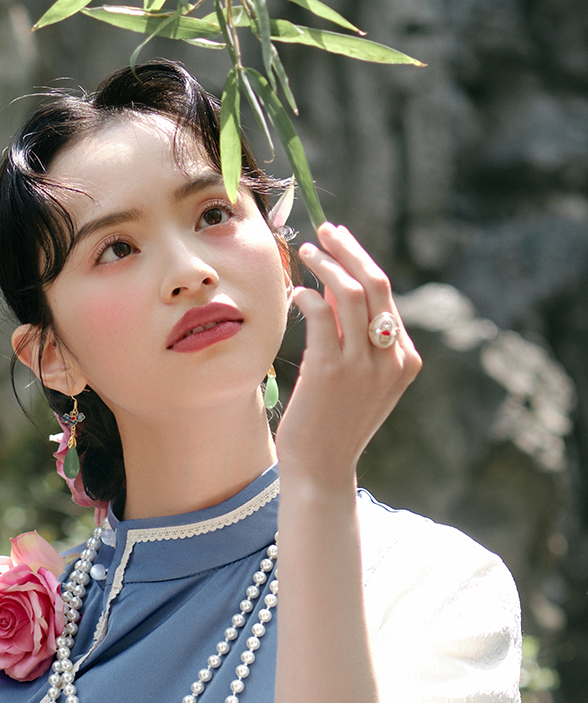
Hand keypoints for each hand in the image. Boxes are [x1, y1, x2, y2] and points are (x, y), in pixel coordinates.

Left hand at [277, 222, 421, 493]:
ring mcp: (365, 365)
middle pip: (377, 284)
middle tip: (327, 231)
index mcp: (404, 360)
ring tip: (308, 251)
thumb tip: (338, 285)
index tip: (341, 244)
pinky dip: (309, 296)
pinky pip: (322, 316)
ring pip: (352, 293)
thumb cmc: (332, 423)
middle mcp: (391, 359)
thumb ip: (355, 337)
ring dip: (328, 265)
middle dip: (350, 251)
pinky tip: (297, 293)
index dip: (361, 263)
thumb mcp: (356, 378)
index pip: (386, 297)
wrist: (321, 471)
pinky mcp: (333, 371)